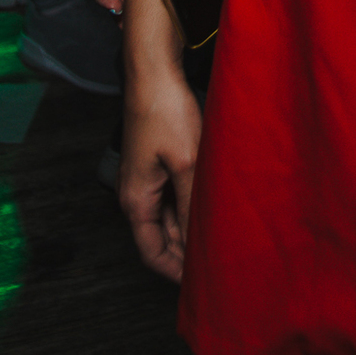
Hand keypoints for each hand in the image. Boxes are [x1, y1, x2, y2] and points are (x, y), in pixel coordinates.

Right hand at [121, 70, 201, 281]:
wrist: (154, 72)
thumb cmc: (165, 112)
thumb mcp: (185, 163)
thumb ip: (190, 204)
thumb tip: (197, 241)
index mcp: (136, 200)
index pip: (151, 252)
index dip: (173, 271)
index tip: (199, 282)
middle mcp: (136, 192)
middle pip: (159, 236)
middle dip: (184, 251)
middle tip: (217, 261)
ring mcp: (145, 176)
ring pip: (167, 215)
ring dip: (188, 227)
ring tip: (219, 236)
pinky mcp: (155, 160)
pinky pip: (171, 193)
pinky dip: (188, 205)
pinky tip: (211, 204)